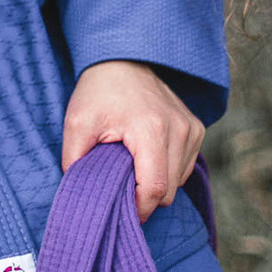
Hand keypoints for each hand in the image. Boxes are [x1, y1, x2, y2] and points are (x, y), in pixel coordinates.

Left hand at [61, 60, 204, 224]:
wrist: (121, 58)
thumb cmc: (98, 92)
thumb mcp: (76, 124)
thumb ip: (75, 162)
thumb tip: (82, 195)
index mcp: (151, 130)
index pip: (154, 190)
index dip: (137, 210)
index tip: (120, 212)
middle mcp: (179, 129)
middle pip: (168, 191)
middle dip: (144, 198)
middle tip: (120, 185)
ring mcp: (191, 128)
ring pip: (178, 182)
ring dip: (156, 182)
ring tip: (132, 164)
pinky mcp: (197, 128)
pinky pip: (184, 167)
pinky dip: (166, 169)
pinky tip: (147, 155)